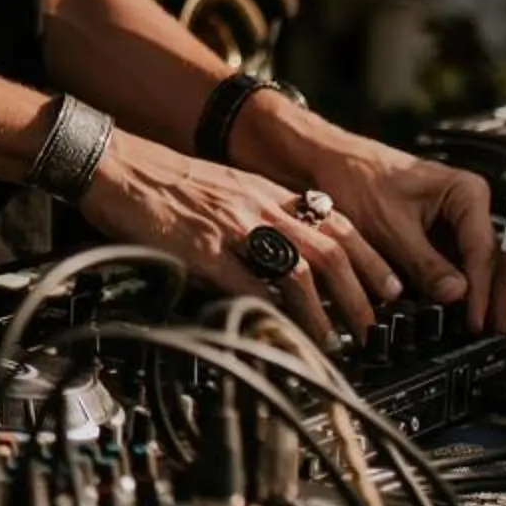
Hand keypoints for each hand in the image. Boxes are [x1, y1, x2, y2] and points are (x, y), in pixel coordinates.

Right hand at [79, 132, 403, 344]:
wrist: (116, 163)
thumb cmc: (162, 179)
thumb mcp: (224, 188)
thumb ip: (256, 214)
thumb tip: (283, 252)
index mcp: (266, 191)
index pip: (337, 223)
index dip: (370, 258)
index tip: (389, 287)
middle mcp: (259, 206)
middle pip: (331, 250)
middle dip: (360, 294)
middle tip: (373, 327)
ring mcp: (234, 228)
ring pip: (301, 270)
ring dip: (326, 312)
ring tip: (336, 342)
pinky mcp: (205, 249)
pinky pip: (249, 285)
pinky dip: (273, 312)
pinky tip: (284, 332)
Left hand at [233, 96, 505, 332]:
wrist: (325, 163)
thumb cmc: (355, 178)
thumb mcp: (390, 227)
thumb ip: (425, 263)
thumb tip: (456, 296)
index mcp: (466, 192)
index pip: (483, 250)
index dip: (480, 290)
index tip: (475, 320)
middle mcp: (467, 206)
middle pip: (489, 261)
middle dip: (492, 300)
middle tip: (495, 335)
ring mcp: (453, 223)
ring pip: (474, 268)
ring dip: (477, 299)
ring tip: (481, 333)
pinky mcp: (436, 237)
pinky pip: (452, 267)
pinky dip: (454, 292)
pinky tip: (455, 316)